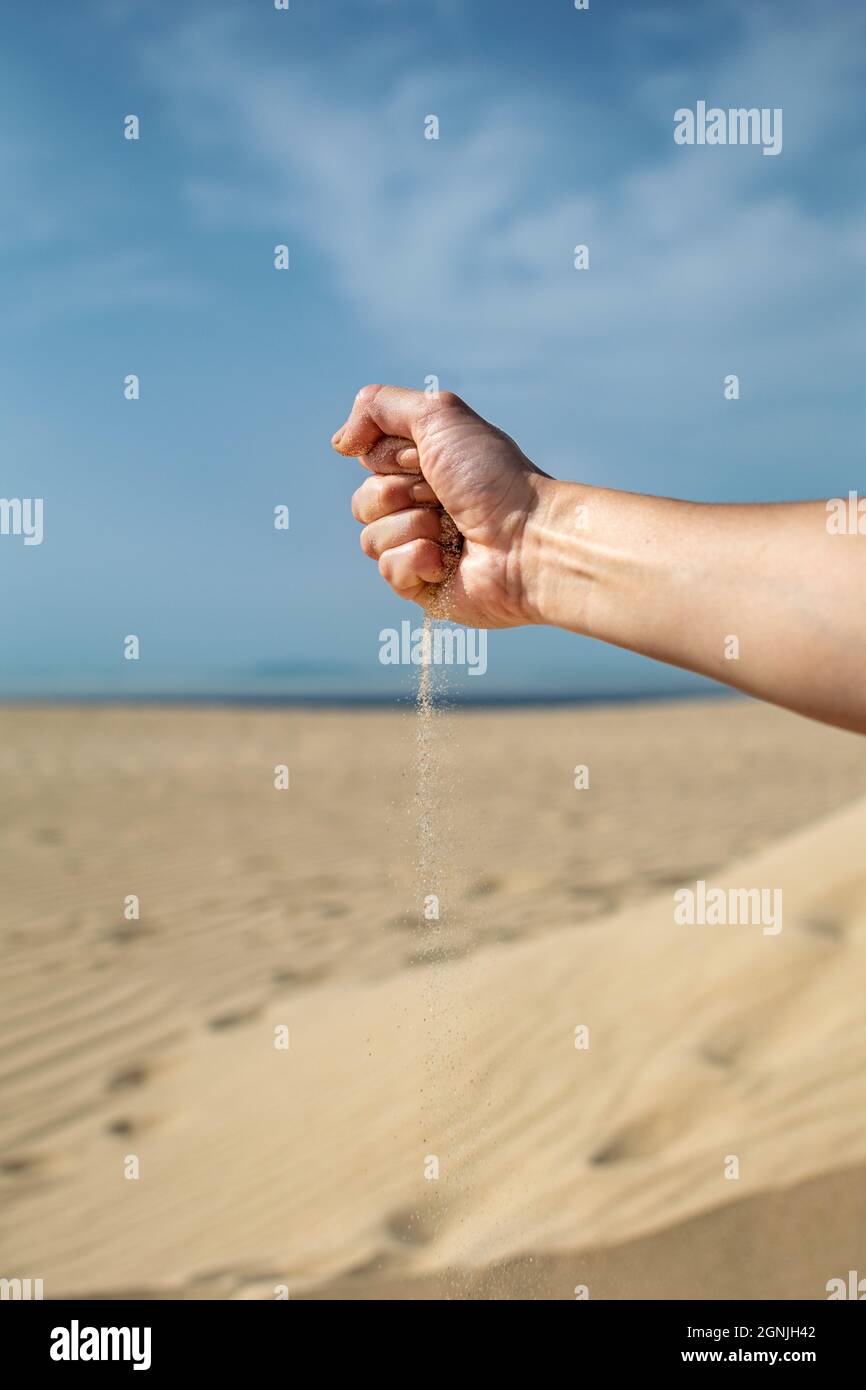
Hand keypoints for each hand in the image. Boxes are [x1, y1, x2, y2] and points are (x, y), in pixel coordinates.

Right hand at [331, 384, 553, 627]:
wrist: (528, 538)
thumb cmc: (492, 478)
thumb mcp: (437, 415)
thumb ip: (378, 408)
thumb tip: (339, 444)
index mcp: (426, 469)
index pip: (370, 461)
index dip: (394, 458)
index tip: (430, 459)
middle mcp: (422, 509)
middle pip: (363, 500)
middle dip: (400, 492)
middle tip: (443, 496)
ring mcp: (421, 551)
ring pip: (370, 538)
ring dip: (412, 526)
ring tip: (452, 530)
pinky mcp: (424, 589)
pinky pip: (388, 570)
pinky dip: (418, 559)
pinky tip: (450, 561)